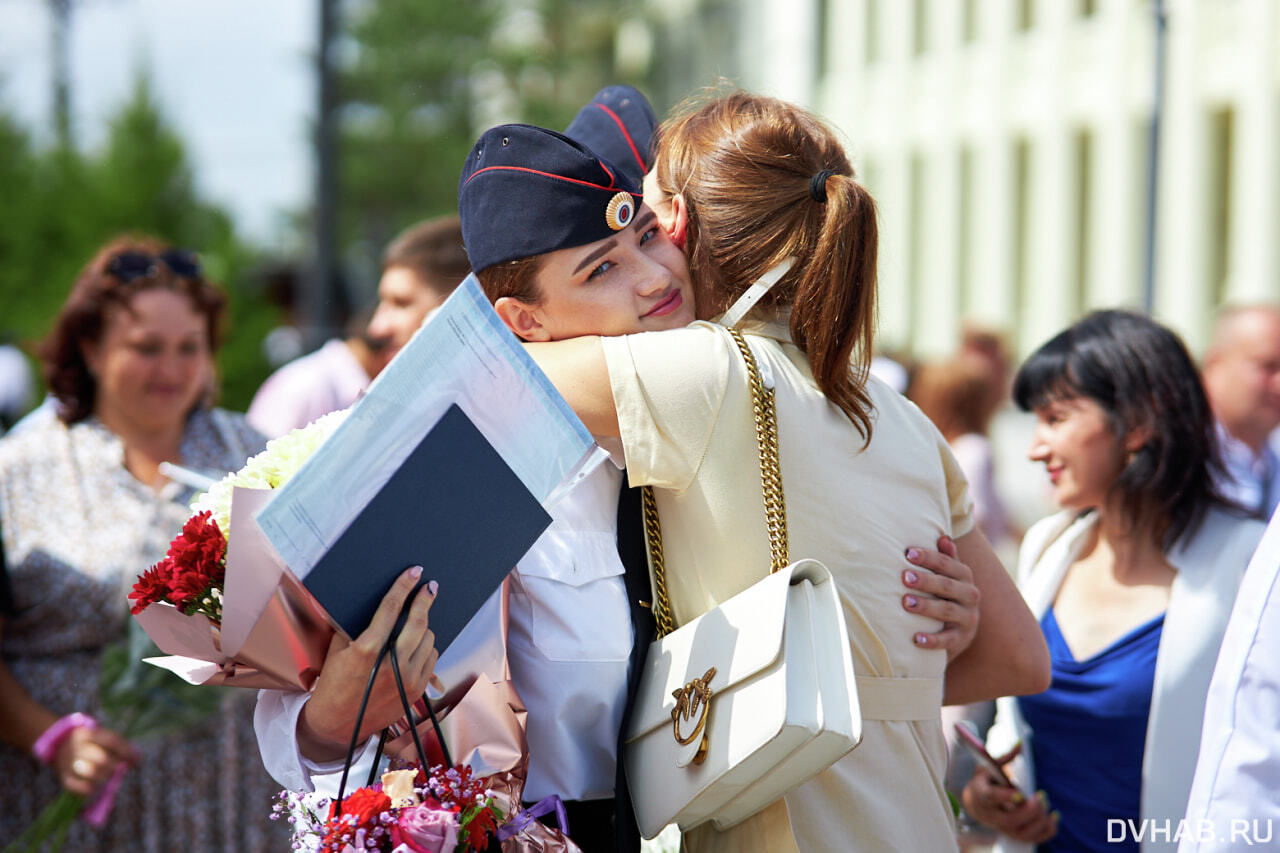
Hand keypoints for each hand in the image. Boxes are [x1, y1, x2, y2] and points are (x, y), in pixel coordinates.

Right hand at [53, 724, 135, 796]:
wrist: (61, 746)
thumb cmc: (92, 744)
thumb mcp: (102, 739)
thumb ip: (120, 746)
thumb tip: (137, 759)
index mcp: (89, 734)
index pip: (111, 740)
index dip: (125, 750)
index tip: (136, 758)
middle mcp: (77, 747)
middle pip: (101, 758)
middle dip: (117, 766)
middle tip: (123, 770)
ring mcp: (69, 762)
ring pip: (90, 772)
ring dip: (105, 777)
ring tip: (110, 777)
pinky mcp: (64, 777)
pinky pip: (76, 786)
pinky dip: (88, 789)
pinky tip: (96, 787)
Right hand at [298, 567, 439, 761]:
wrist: (339, 724)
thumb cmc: (334, 683)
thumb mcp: (337, 651)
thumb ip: (353, 626)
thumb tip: (369, 601)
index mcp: (367, 651)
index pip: (390, 609)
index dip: (403, 587)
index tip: (414, 573)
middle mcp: (391, 666)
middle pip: (418, 624)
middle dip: (424, 601)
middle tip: (429, 587)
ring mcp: (407, 680)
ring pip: (428, 640)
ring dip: (424, 627)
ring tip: (414, 623)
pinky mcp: (416, 691)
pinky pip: (431, 659)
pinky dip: (425, 648)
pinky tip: (415, 645)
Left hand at [902, 535, 979, 657]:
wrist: (958, 632)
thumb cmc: (945, 595)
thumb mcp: (947, 576)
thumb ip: (945, 558)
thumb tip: (943, 537)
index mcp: (964, 576)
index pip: (947, 564)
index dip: (929, 557)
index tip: (908, 553)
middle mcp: (970, 596)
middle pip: (947, 586)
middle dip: (926, 581)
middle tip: (904, 577)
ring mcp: (967, 619)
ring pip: (947, 611)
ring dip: (926, 607)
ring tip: (905, 602)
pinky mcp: (961, 639)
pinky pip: (947, 640)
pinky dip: (932, 640)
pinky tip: (915, 639)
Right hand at [961, 745, 1057, 843]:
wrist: (976, 802)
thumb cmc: (986, 780)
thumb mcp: (990, 766)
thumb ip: (1006, 757)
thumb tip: (1021, 744)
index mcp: (982, 794)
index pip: (992, 798)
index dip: (1006, 798)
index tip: (1020, 794)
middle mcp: (991, 815)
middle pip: (1011, 820)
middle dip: (1030, 810)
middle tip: (1041, 796)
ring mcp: (1002, 827)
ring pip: (1023, 833)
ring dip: (1039, 820)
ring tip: (1045, 804)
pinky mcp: (1014, 834)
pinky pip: (1032, 839)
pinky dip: (1047, 830)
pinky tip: (1053, 816)